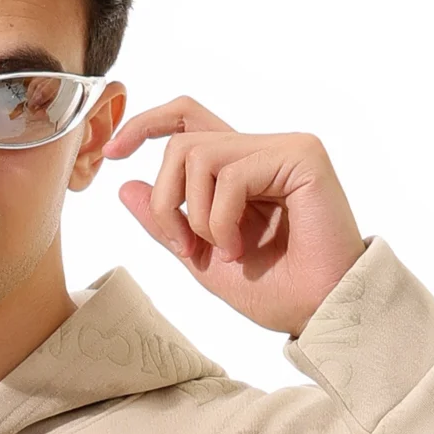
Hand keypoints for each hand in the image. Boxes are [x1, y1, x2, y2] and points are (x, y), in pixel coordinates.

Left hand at [102, 95, 367, 337]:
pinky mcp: (302, 156)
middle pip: (181, 142)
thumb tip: (125, 186)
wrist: (319, 313)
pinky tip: (241, 247)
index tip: (113, 154)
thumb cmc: (275, 291)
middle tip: (188, 246)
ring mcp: (284, 148)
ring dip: (197, 216)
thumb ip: (167, 222)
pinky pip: (231, 173)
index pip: (186, 119)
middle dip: (167, 201)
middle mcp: (262, 149)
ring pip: (199, 155)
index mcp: (241, 167)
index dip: (145, 125)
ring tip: (226, 250)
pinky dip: (222, 219)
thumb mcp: (202, 259)